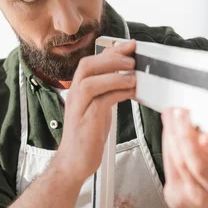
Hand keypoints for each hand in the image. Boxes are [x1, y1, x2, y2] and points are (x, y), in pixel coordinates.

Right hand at [55, 40, 136, 183]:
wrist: (74, 161)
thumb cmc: (87, 135)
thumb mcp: (98, 106)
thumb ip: (107, 90)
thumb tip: (126, 75)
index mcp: (78, 89)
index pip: (91, 61)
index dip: (111, 51)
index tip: (129, 46)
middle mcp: (75, 95)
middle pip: (87, 65)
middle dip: (112, 58)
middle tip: (132, 59)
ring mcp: (79, 108)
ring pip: (91, 82)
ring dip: (115, 75)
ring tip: (133, 76)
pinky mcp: (86, 121)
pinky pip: (101, 101)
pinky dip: (117, 93)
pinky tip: (130, 92)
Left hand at [161, 108, 207, 207]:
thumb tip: (196, 111)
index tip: (205, 133)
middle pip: (199, 164)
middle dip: (186, 135)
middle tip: (180, 113)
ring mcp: (199, 198)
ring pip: (180, 164)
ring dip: (172, 136)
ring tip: (170, 116)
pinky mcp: (179, 200)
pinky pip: (169, 168)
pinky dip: (167, 146)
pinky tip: (168, 131)